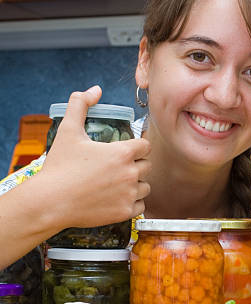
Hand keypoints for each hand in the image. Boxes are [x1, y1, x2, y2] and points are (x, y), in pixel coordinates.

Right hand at [38, 85, 150, 229]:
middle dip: (136, 165)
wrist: (50, 202)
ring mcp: (128, 194)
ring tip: (118, 183)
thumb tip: (95, 90)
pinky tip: (119, 198)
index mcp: (122, 153)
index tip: (127, 150)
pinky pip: (141, 206)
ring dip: (136, 184)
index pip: (145, 146)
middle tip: (118, 167)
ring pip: (145, 187)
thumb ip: (80, 105)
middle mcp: (130, 173)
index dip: (137, 146)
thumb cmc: (59, 167)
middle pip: (147, 166)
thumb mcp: (67, 131)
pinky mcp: (124, 212)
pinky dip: (133, 203)